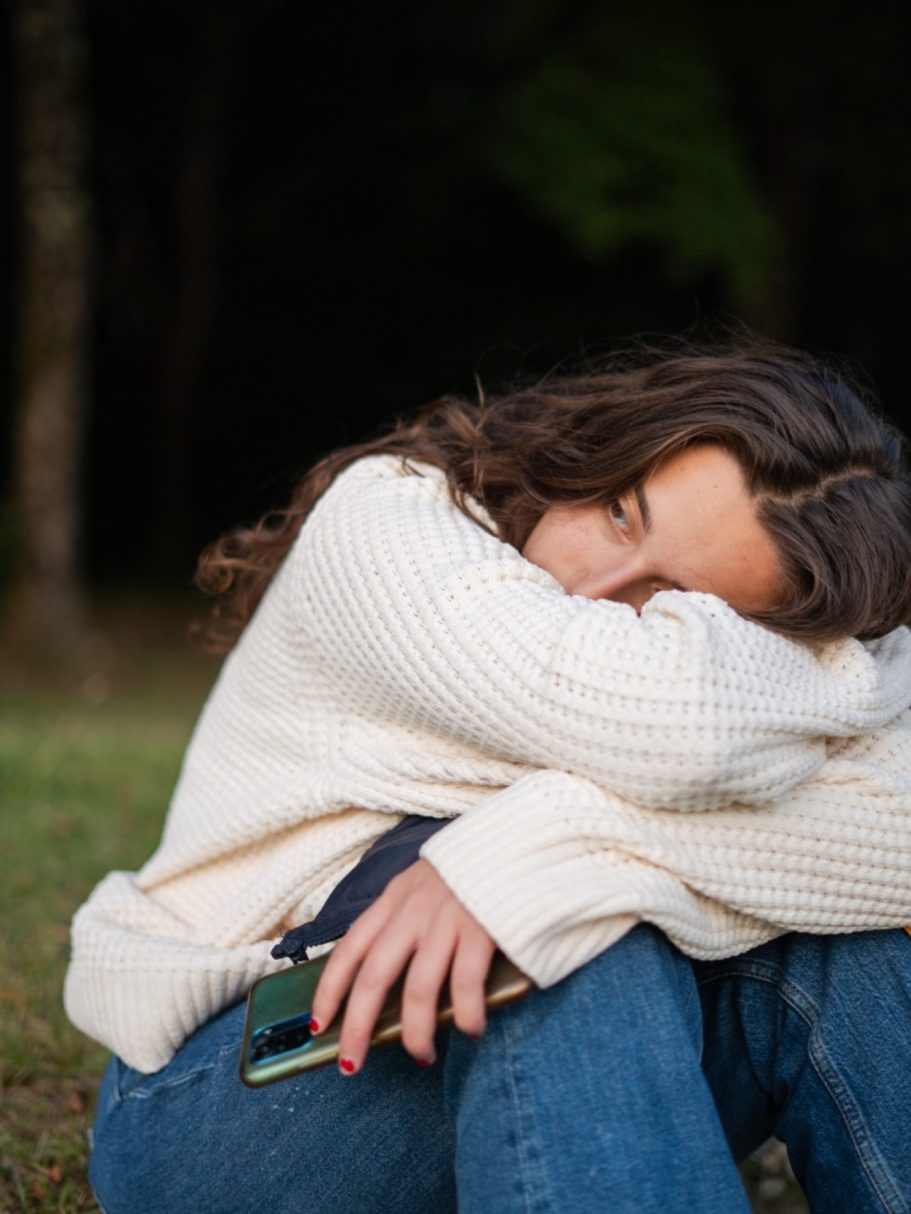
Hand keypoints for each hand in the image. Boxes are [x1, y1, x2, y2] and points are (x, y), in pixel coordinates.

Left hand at [310, 858, 496, 1072]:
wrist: (513, 837)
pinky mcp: (482, 931)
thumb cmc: (467, 868)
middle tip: (352, 1064)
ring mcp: (447, 922)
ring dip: (415, 1034)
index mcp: (394, 899)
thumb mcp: (421, 883)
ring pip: (417, 990)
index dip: (328, 991)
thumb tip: (386, 972)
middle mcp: (413, 912)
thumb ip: (403, 916)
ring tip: (421, 1056)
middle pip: (373, 977)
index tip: (318, 1026)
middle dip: (357, 1027)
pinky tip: (471, 1030)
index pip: (349, 949)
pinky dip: (466, 1016)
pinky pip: (465, 985)